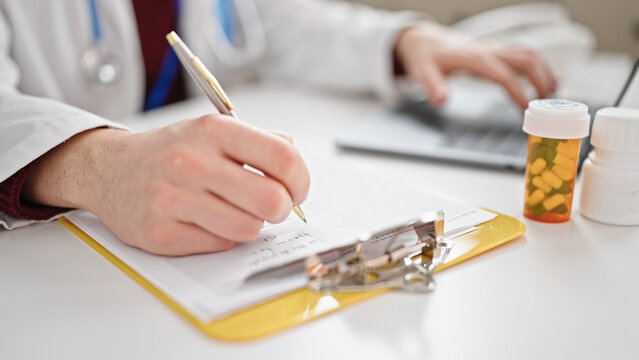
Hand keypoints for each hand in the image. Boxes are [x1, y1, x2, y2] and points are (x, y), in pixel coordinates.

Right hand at [23, 115, 310, 255]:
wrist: (110, 170)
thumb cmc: (171, 152)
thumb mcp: (214, 131)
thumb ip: (261, 142)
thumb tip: (298, 167)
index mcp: (214, 131)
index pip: (284, 158)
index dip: (301, 180)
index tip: (297, 189)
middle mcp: (193, 162)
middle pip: (272, 200)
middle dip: (281, 209)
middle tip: (272, 206)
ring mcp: (175, 198)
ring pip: (249, 228)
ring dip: (251, 224)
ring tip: (234, 211)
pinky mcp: (162, 232)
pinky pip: (220, 245)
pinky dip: (222, 237)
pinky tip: (206, 221)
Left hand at [394, 22, 557, 109]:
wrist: (425, 40)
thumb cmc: (425, 56)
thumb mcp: (422, 72)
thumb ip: (432, 86)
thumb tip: (441, 100)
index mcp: (474, 58)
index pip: (504, 75)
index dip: (518, 93)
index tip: (527, 111)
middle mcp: (489, 51)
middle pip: (526, 60)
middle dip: (541, 80)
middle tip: (549, 105)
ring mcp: (494, 50)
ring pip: (529, 54)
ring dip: (545, 72)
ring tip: (554, 94)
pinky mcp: (496, 52)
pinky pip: (524, 55)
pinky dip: (540, 67)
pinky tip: (549, 81)